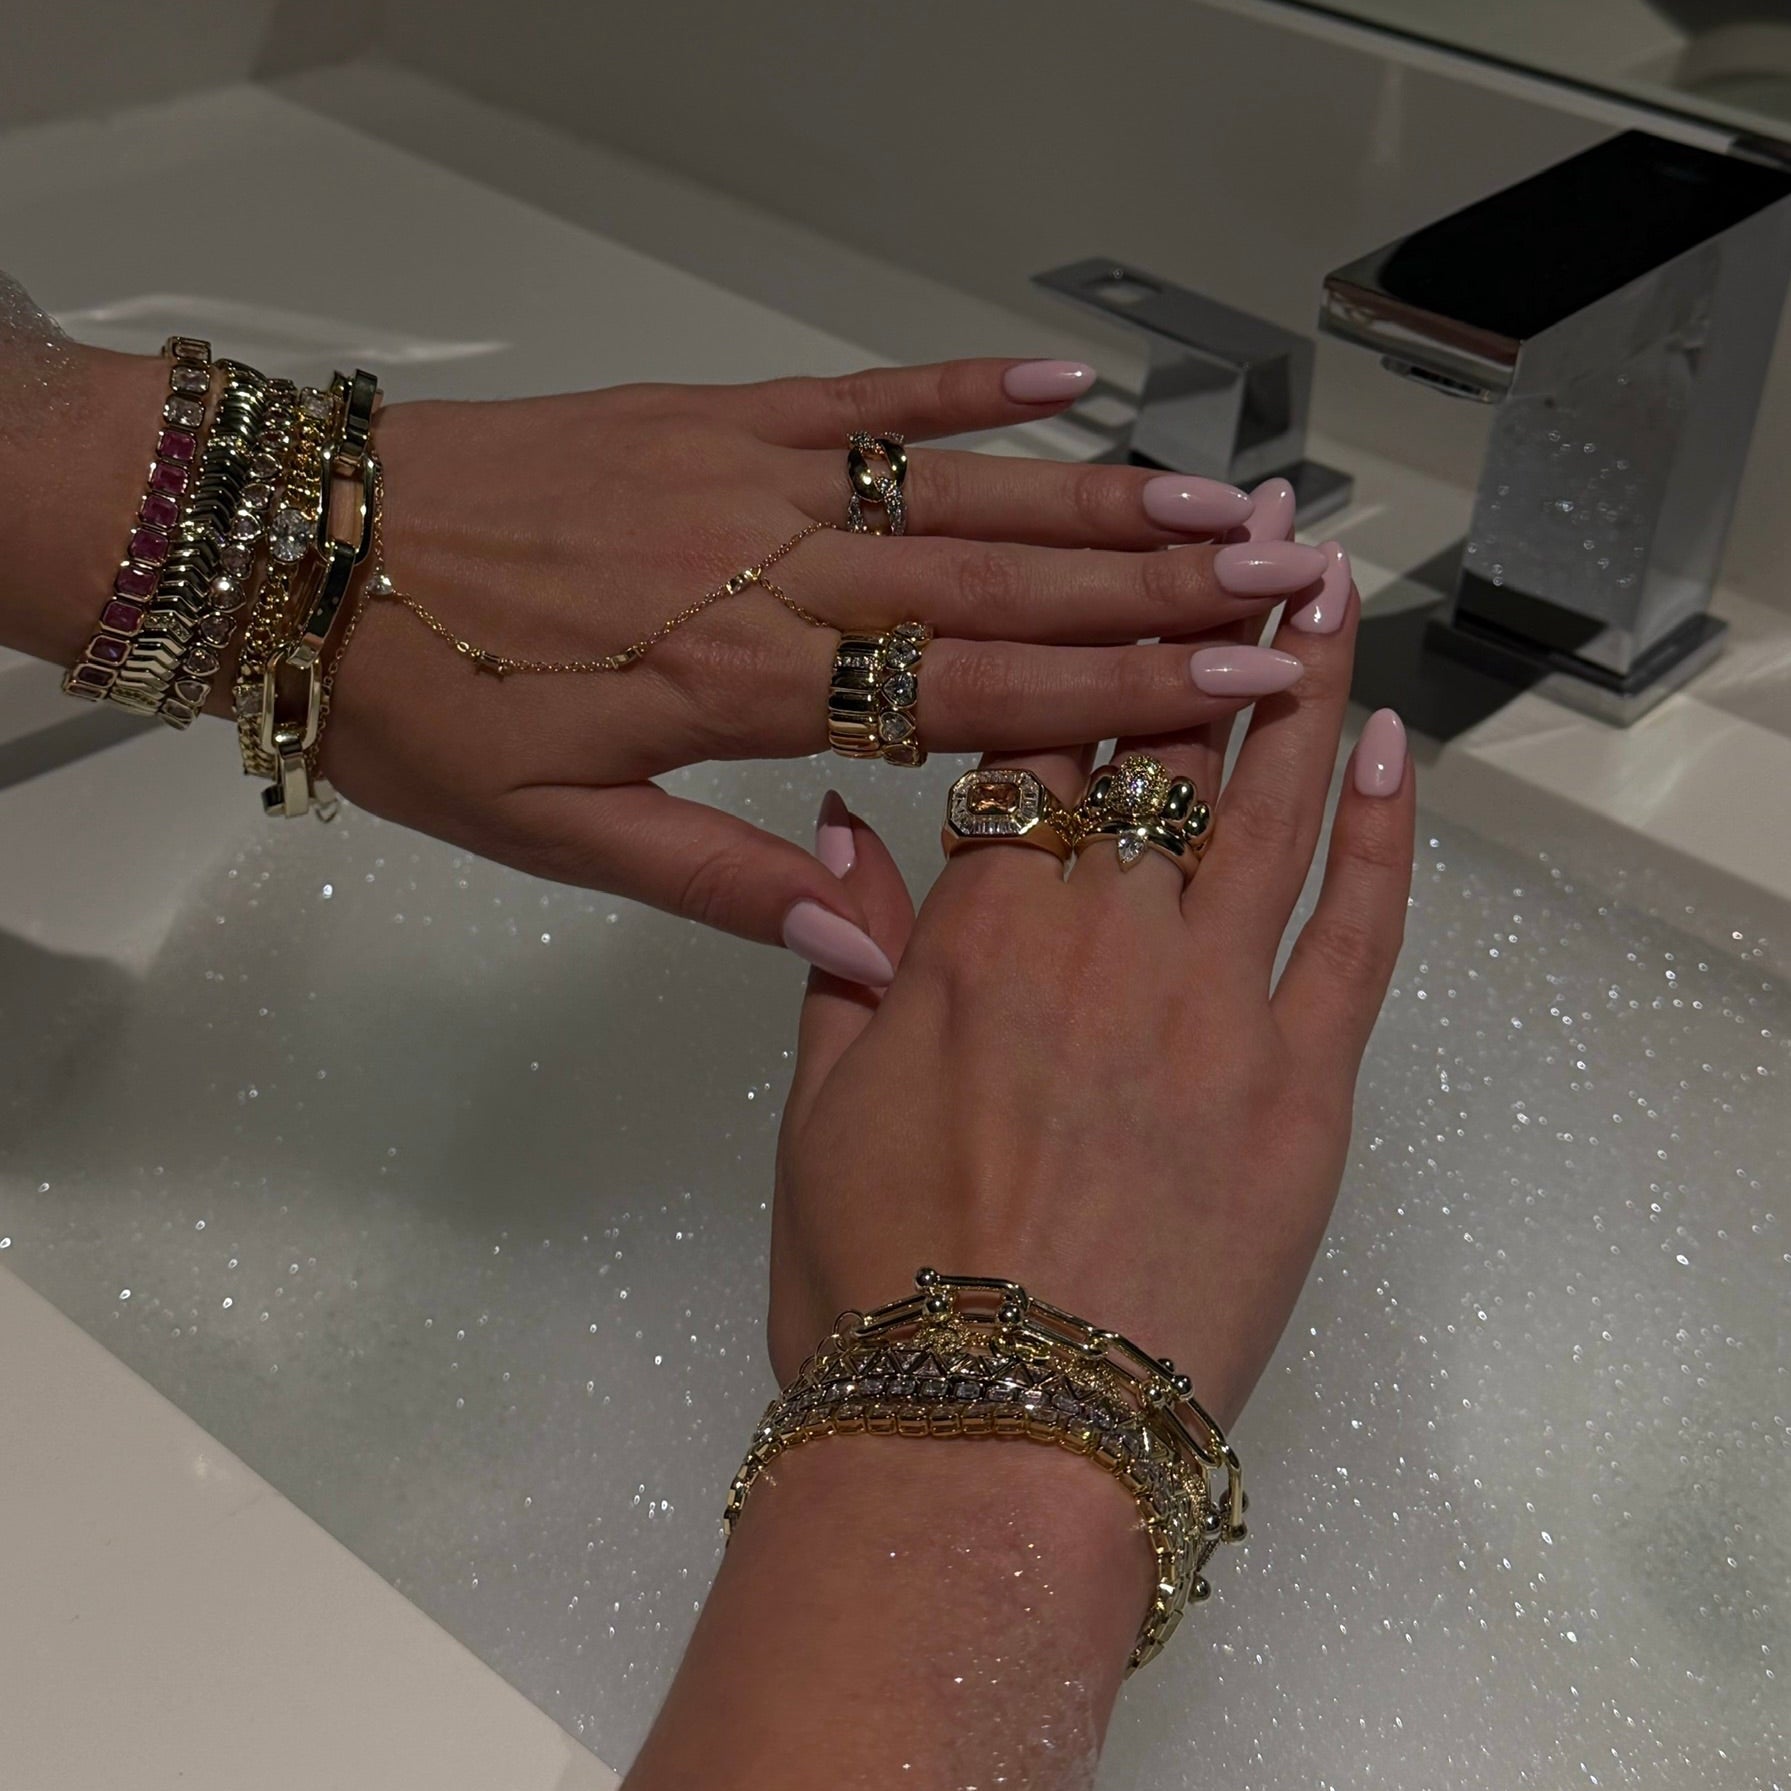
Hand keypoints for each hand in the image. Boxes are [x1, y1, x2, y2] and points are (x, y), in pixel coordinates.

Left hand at [322, 360, 1329, 978]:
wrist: (295, 554)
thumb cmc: (416, 705)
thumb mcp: (552, 835)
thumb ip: (717, 883)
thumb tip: (859, 948)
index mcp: (745, 690)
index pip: (973, 699)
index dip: (1119, 700)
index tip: (1241, 689)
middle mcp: (774, 574)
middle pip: (999, 589)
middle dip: (1156, 593)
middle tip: (1288, 584)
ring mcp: (747, 481)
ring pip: (954, 492)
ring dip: (1096, 500)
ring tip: (1222, 505)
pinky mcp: (707, 415)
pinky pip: (856, 397)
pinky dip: (961, 388)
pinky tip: (1063, 382)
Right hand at [770, 568, 1412, 1424]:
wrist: (986, 1440)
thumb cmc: (880, 1283)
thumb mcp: (815, 1106)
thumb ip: (839, 946)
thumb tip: (842, 818)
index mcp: (977, 939)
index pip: (1034, 755)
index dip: (1071, 656)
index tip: (1105, 572)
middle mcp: (1105, 943)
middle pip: (1159, 754)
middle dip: (1196, 633)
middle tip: (1247, 534)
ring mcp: (1217, 1009)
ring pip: (1268, 809)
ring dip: (1305, 688)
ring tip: (1327, 589)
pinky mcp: (1302, 1089)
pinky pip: (1355, 934)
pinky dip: (1380, 836)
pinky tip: (1393, 753)